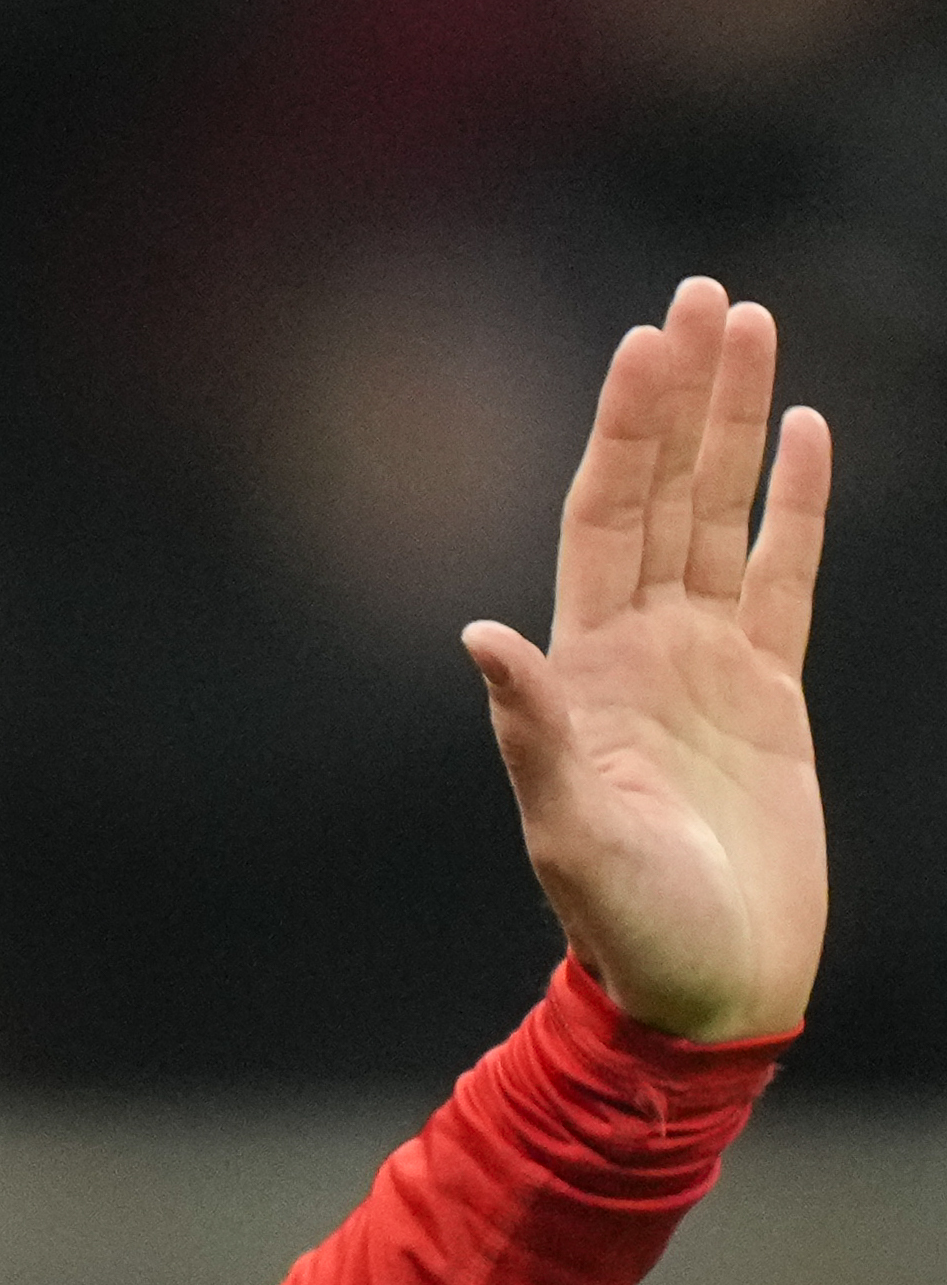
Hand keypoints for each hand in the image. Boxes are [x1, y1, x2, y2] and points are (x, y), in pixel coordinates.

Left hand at [463, 276, 829, 1040]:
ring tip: (753, 325)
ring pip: (722, 513)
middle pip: (663, 490)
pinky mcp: (769, 694)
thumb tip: (479, 635)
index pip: (604, 517)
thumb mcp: (570, 831)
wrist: (702, 990)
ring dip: (735, 424)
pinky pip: (785, 575)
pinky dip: (796, 505)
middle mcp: (637, 646)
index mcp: (582, 669)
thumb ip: (529, 731)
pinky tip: (805, 432)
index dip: (625, 431)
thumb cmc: (627, 928)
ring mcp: (704, 663)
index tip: (643, 343)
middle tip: (702, 294)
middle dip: (680, 395)